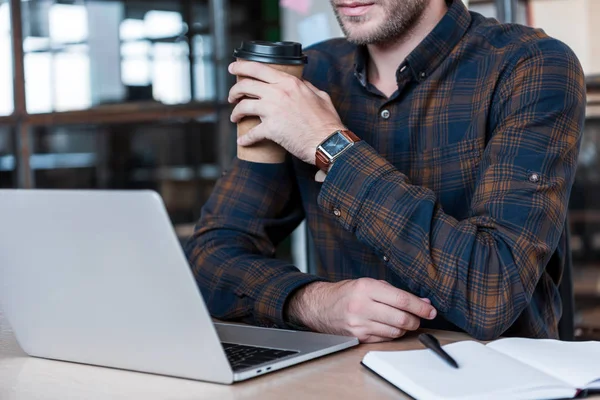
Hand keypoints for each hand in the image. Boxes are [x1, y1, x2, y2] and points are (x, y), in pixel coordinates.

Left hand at [228, 61, 344, 163]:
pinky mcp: (271, 129)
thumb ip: (307, 86)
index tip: (233, 69)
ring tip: (235, 117)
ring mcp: (273, 110)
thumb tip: (300, 83)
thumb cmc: (327, 122)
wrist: (329, 142)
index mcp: (289, 82)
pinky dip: (245, 139)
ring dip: (236, 112)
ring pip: (243, 106)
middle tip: (232, 96)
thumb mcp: (320, 96)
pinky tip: (242, 141)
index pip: (259, 68)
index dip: (241, 67)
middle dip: (234, 91)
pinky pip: (251, 133)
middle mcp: (279, 92)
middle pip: (246, 85)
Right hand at [286, 278, 436, 342]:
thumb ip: (396, 292)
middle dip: (416, 320)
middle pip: (400, 318)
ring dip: (405, 328)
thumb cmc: (347, 293)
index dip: (420, 307)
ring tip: (403, 321)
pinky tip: (390, 326)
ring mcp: (359, 323)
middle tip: (420, 317)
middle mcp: (362, 306)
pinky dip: (393, 333)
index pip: (401, 299)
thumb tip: (422, 303)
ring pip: (395, 331)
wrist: (320, 306)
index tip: (431, 310)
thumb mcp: (370, 284)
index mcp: (366, 288)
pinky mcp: (358, 337)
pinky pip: (385, 338)